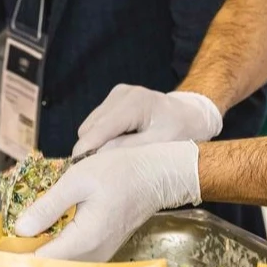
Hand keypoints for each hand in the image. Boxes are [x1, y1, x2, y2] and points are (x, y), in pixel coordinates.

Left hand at [13, 141, 201, 261]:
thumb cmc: (121, 172)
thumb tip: (20, 229)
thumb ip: (48, 206)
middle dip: (24, 256)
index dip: (15, 257)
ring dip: (39, 253)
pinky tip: (43, 232)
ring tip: (19, 235)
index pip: (40, 263)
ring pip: (60, 264)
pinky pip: (72, 257)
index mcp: (84, 239)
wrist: (157, 175)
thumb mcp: (77, 180)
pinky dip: (54, 249)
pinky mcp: (102, 250)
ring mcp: (99, 255)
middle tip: (3, 240)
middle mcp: (92, 255)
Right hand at [73, 86, 222, 156]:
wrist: (192, 115)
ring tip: (110, 161)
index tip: (74, 169)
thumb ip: (127, 151)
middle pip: (91, 126)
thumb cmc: (181, 133)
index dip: (86, 148)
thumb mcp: (158, 146)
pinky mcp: (114, 99)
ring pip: (91, 124)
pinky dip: (101, 137)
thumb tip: (97, 158)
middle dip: (90, 149)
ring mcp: (117, 94)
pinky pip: (97, 122)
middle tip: (95, 172)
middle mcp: (122, 94)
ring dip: (96, 143)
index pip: (101, 128)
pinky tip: (116, 147)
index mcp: (135, 102)